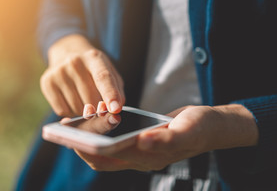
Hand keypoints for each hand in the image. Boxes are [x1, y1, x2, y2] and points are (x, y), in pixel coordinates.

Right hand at [40, 34, 124, 116]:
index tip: (115, 109)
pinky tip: (71, 100)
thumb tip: (115, 111)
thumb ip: (116, 91)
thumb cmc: (93, 69)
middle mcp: (74, 62)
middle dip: (97, 109)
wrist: (67, 55)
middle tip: (98, 106)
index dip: (110, 94)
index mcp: (94, 57)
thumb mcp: (110, 73)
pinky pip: (62, 110)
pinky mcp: (47, 82)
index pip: (103, 77)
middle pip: (90, 98)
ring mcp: (58, 71)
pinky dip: (70, 112)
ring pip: (77, 107)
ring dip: (84, 111)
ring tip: (83, 98)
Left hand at [75, 104, 257, 170]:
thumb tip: (141, 142)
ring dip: (89, 137)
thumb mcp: (188, 130)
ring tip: (76, 120)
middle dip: (81, 144)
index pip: (108, 159)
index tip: (70, 137)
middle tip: (66, 126)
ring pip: (105, 149)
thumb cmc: (201, 127)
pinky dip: (101, 131)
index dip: (86, 149)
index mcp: (148, 158)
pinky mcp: (139, 139)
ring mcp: (139, 150)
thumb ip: (166, 139)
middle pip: (101, 157)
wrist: (211, 125)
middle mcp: (140, 158)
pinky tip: (95, 116)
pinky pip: (114, 139)